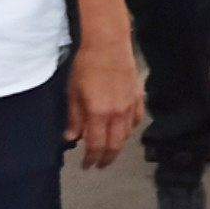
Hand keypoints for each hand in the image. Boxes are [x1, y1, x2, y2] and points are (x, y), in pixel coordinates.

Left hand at [67, 30, 142, 166]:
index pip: (96, 145)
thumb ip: (74, 118)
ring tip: (110, 150)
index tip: (87, 165)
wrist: (107, 43)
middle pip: (114, 145)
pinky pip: (136, 119)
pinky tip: (124, 130)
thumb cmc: (87, 64)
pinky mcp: (137, 96)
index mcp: (99, 113)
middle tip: (100, 165)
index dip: (92, 159)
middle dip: (106, 158)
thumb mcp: (73, 92)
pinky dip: (129, 129)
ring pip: (127, 135)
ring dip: (118, 145)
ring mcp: (130, 105)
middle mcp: (117, 113)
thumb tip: (72, 137)